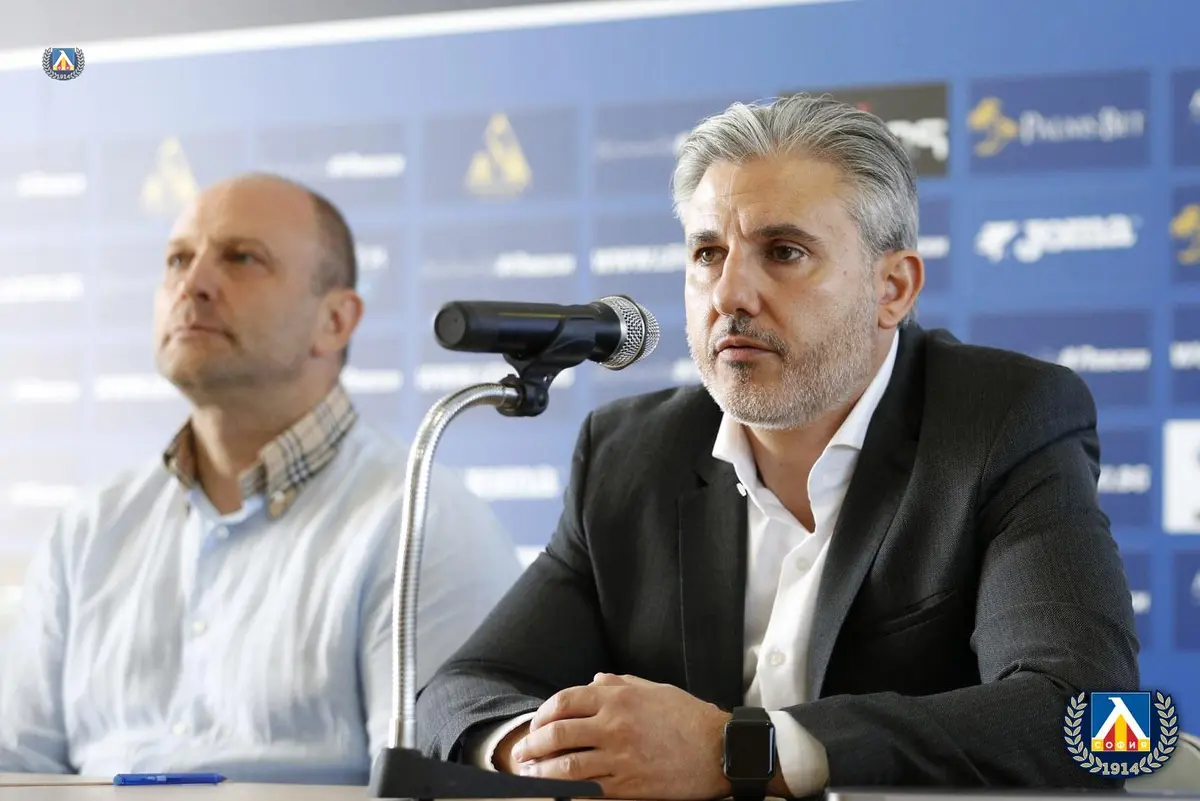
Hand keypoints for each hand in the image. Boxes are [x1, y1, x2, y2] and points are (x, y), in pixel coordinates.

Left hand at [510, 673, 732, 798]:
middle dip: (533, 745)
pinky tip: (557, 792)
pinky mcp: (629, 786)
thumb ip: (620, 683)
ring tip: (529, 775)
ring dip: (541, 772)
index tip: (535, 725)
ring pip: (567, 766)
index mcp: (618, 698)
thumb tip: (593, 680)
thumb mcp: (654, 689)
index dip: (543, 714)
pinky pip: (589, 789)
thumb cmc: (689, 717)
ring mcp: (620, 757)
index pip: (564, 702)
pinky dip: (568, 791)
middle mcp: (614, 725)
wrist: (720, 749)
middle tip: (521, 753)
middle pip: (557, 734)